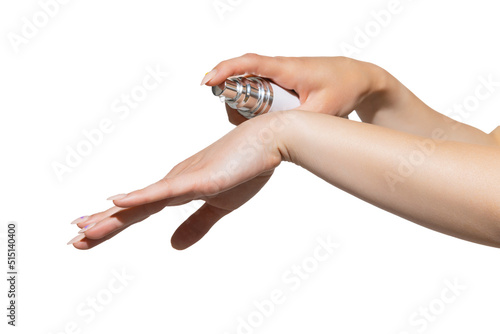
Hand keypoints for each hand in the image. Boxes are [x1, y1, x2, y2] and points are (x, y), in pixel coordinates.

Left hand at [69, 112, 289, 249]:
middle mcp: (173, 181)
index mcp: (177, 188)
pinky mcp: (198, 178)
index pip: (139, 211)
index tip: (89, 234)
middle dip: (102, 225)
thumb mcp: (220, 207)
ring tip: (83, 228)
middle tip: (74, 238)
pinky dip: (140, 196)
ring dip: (111, 217)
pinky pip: (165, 191)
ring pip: (141, 202)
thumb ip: (196, 225)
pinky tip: (118, 201)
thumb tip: (172, 245)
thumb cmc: (246, 167)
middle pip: (132, 208)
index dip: (114, 224)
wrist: (269, 141)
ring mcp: (184, 178)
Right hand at [201, 53, 387, 123]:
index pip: (248, 63)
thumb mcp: (322, 111)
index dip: (225, 70)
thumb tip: (272, 134)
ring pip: (249, 83)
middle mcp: (279, 68)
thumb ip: (298, 123)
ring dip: (243, 100)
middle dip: (230, 93)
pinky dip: (254, 102)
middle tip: (234, 116)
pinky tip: (262, 118)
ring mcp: (280, 75)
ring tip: (252, 120)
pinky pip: (259, 88)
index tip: (207, 81)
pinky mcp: (282, 82)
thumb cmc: (344, 87)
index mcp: (286, 69)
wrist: (359, 78)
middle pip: (242, 75)